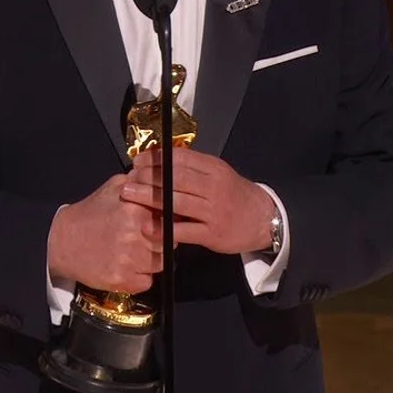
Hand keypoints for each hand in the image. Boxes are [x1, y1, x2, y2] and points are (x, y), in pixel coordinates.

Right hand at [48, 174, 162, 293]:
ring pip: (162, 263)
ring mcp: (128, 260)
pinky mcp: (122, 280)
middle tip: (148, 237)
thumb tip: (164, 178)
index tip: (164, 220)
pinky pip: (148, 282)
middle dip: (163, 239)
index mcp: (134, 209)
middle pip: (170, 241)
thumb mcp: (114, 187)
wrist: (63, 241)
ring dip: (154, 258)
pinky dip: (141, 276)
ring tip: (137, 250)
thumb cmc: (90, 214)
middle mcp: (133, 235)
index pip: (171, 216)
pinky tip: (129, 265)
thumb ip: (141, 182)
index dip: (169, 219)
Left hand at [121, 148, 275, 254]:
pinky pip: (184, 231)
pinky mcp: (212, 234)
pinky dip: (164, 229)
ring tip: (129, 196)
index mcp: (214, 168)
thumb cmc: (234, 195)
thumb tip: (160, 160)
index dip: (156, 158)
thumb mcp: (219, 174)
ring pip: (177, 201)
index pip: (181, 158)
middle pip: (176, 178)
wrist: (263, 220)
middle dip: (148, 177)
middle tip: (128, 178)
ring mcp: (213, 211)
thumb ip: (194, 168)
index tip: (138, 160)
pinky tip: (147, 227)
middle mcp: (214, 187)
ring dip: (150, 198)